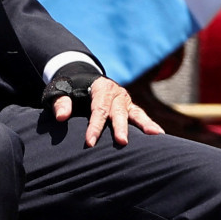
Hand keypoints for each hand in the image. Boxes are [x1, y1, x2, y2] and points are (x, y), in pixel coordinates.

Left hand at [50, 76, 164, 145]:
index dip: (94, 126)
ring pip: (135, 113)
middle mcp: (116, 93)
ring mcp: (125, 100)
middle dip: (120, 128)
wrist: (83, 77)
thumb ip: (61, 102)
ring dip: (145, 124)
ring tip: (156, 135)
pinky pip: (140, 115)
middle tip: (122, 141)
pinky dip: (149, 124)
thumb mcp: (62, 90)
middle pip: (118, 112)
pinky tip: (159, 134)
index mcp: (100, 88)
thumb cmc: (71, 87)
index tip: (90, 142)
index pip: (98, 109)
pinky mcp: (130, 107)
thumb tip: (61, 117)